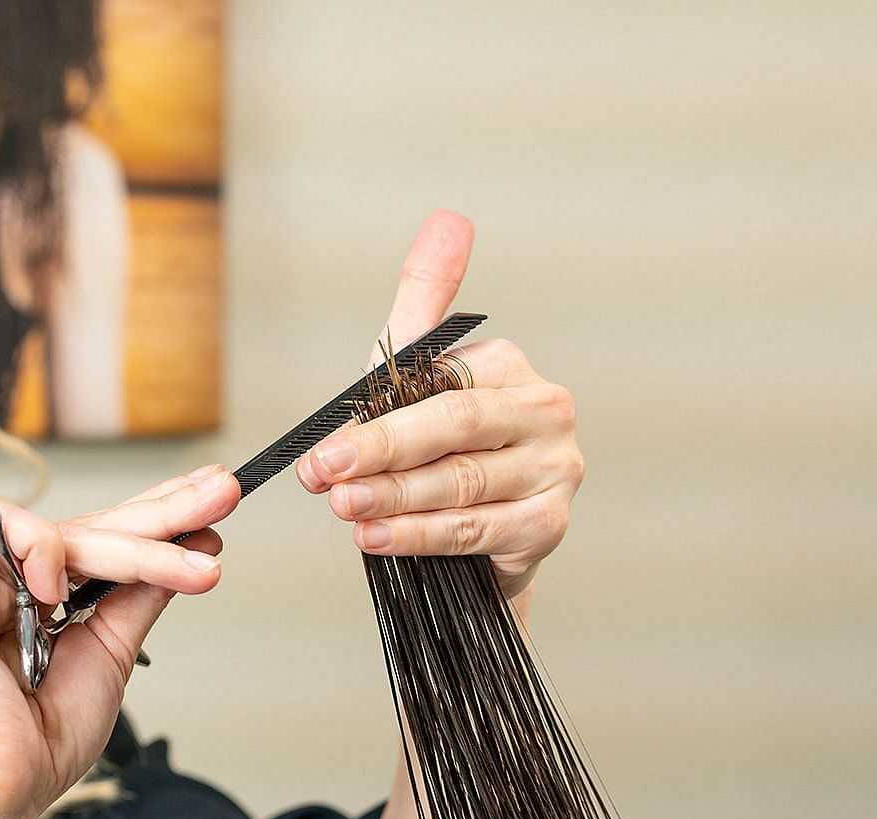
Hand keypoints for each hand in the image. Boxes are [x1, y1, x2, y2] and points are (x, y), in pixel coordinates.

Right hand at [0, 466, 240, 818]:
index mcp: (36, 593)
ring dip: (133, 547)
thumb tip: (194, 543)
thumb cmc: (40, 741)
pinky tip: (61, 589)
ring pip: (60, 527)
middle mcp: (1, 577)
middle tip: (224, 493)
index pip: (101, 537)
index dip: (157, 514)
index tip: (217, 499)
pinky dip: (39, 549)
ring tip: (190, 569)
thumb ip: (139, 596)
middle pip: (90, 526)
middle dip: (164, 510)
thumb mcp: (111, 653)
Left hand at [295, 212, 584, 599]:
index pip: (441, 389)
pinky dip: (422, 537)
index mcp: (511, 369)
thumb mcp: (417, 373)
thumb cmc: (437, 445)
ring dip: (395, 500)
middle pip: (455, 429)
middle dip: (383, 455)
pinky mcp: (549, 524)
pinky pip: (477, 530)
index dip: (376, 424)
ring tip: (345, 511)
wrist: (477, 533)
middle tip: (327, 480)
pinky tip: (379, 540)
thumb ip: (423, 300)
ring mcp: (555, 470)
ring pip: (463, 485)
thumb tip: (449, 219)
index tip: (321, 454)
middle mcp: (544, 412)